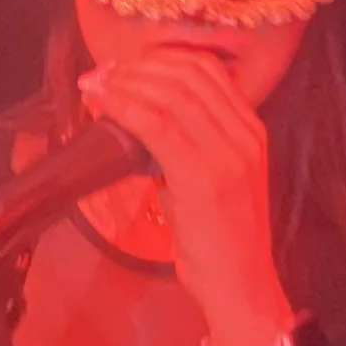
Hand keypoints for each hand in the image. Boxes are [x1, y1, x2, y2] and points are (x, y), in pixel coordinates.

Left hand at [80, 49, 295, 345]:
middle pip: (188, 74)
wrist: (241, 286)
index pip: (207, 70)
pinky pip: (158, 125)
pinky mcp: (203, 177)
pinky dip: (125, 107)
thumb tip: (142, 122)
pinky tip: (102, 105)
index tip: (124, 67)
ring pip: (170, 95)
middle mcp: (246, 134)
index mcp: (251, 130)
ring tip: (94, 86)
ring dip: (124, 84)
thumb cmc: (219, 240)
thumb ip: (190, 146)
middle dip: (137, 67)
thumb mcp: (213, 180)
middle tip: (102, 74)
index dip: (160, 59)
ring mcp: (228, 154)